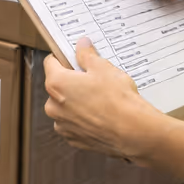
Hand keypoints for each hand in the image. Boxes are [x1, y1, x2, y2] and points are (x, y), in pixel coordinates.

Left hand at [43, 39, 161, 159]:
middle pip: (57, 86)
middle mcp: (53, 106)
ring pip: (65, 106)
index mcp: (56, 84)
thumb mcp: (103, 68)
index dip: (63, 58)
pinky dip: (83, 119)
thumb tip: (81, 45)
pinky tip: (100, 116)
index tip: (75, 59)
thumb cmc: (117, 99)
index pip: (50, 62)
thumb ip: (87, 55)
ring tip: (99, 100)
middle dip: (72, 82)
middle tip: (93, 80)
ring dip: (76, 102)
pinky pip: (74, 124)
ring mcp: (62, 125)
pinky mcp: (74, 139)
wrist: (133, 132)